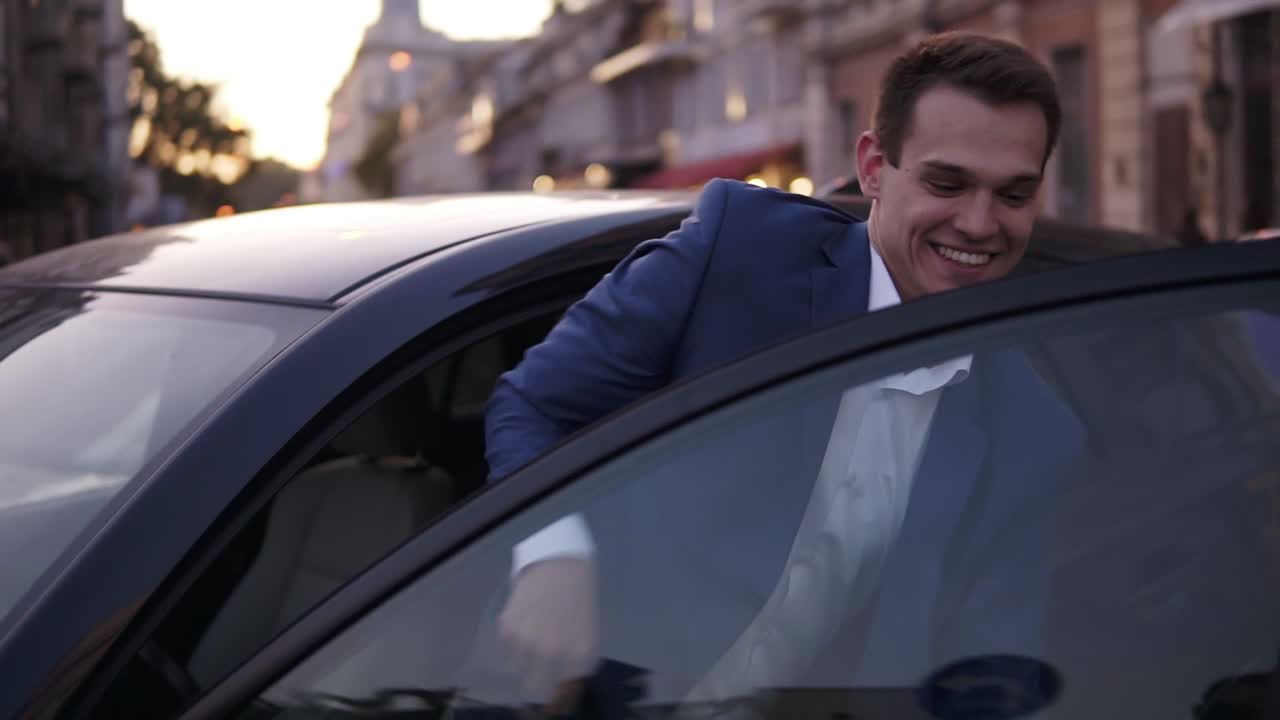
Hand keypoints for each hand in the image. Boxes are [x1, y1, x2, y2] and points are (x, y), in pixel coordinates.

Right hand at [499, 556, 598, 703]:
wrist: (560, 563)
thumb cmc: (579, 599)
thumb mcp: (589, 634)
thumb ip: (577, 665)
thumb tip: (562, 691)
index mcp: (577, 657)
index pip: (561, 696)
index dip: (556, 700)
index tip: (552, 701)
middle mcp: (550, 655)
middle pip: (535, 690)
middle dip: (537, 688)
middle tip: (539, 677)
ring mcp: (526, 643)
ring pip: (519, 671)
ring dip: (525, 663)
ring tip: (534, 641)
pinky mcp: (507, 629)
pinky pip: (508, 651)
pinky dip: (515, 645)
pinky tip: (526, 624)